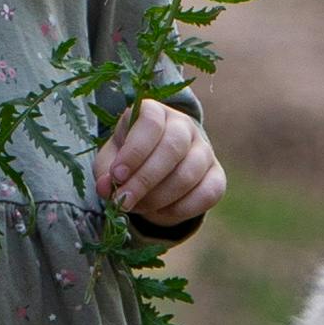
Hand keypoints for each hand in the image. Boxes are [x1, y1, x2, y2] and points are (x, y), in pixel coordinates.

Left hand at [95, 96, 222, 238]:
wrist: (155, 171)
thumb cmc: (128, 160)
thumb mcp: (111, 162)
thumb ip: (106, 173)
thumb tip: (106, 188)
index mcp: (155, 112)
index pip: (151, 123)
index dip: (134, 151)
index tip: (117, 175)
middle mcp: (184, 126)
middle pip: (172, 148)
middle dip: (145, 179)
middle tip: (124, 201)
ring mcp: (204, 149)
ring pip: (188, 173)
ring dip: (159, 197)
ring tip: (138, 207)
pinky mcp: (217, 175)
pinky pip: (207, 194)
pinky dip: (181, 209)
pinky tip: (160, 212)